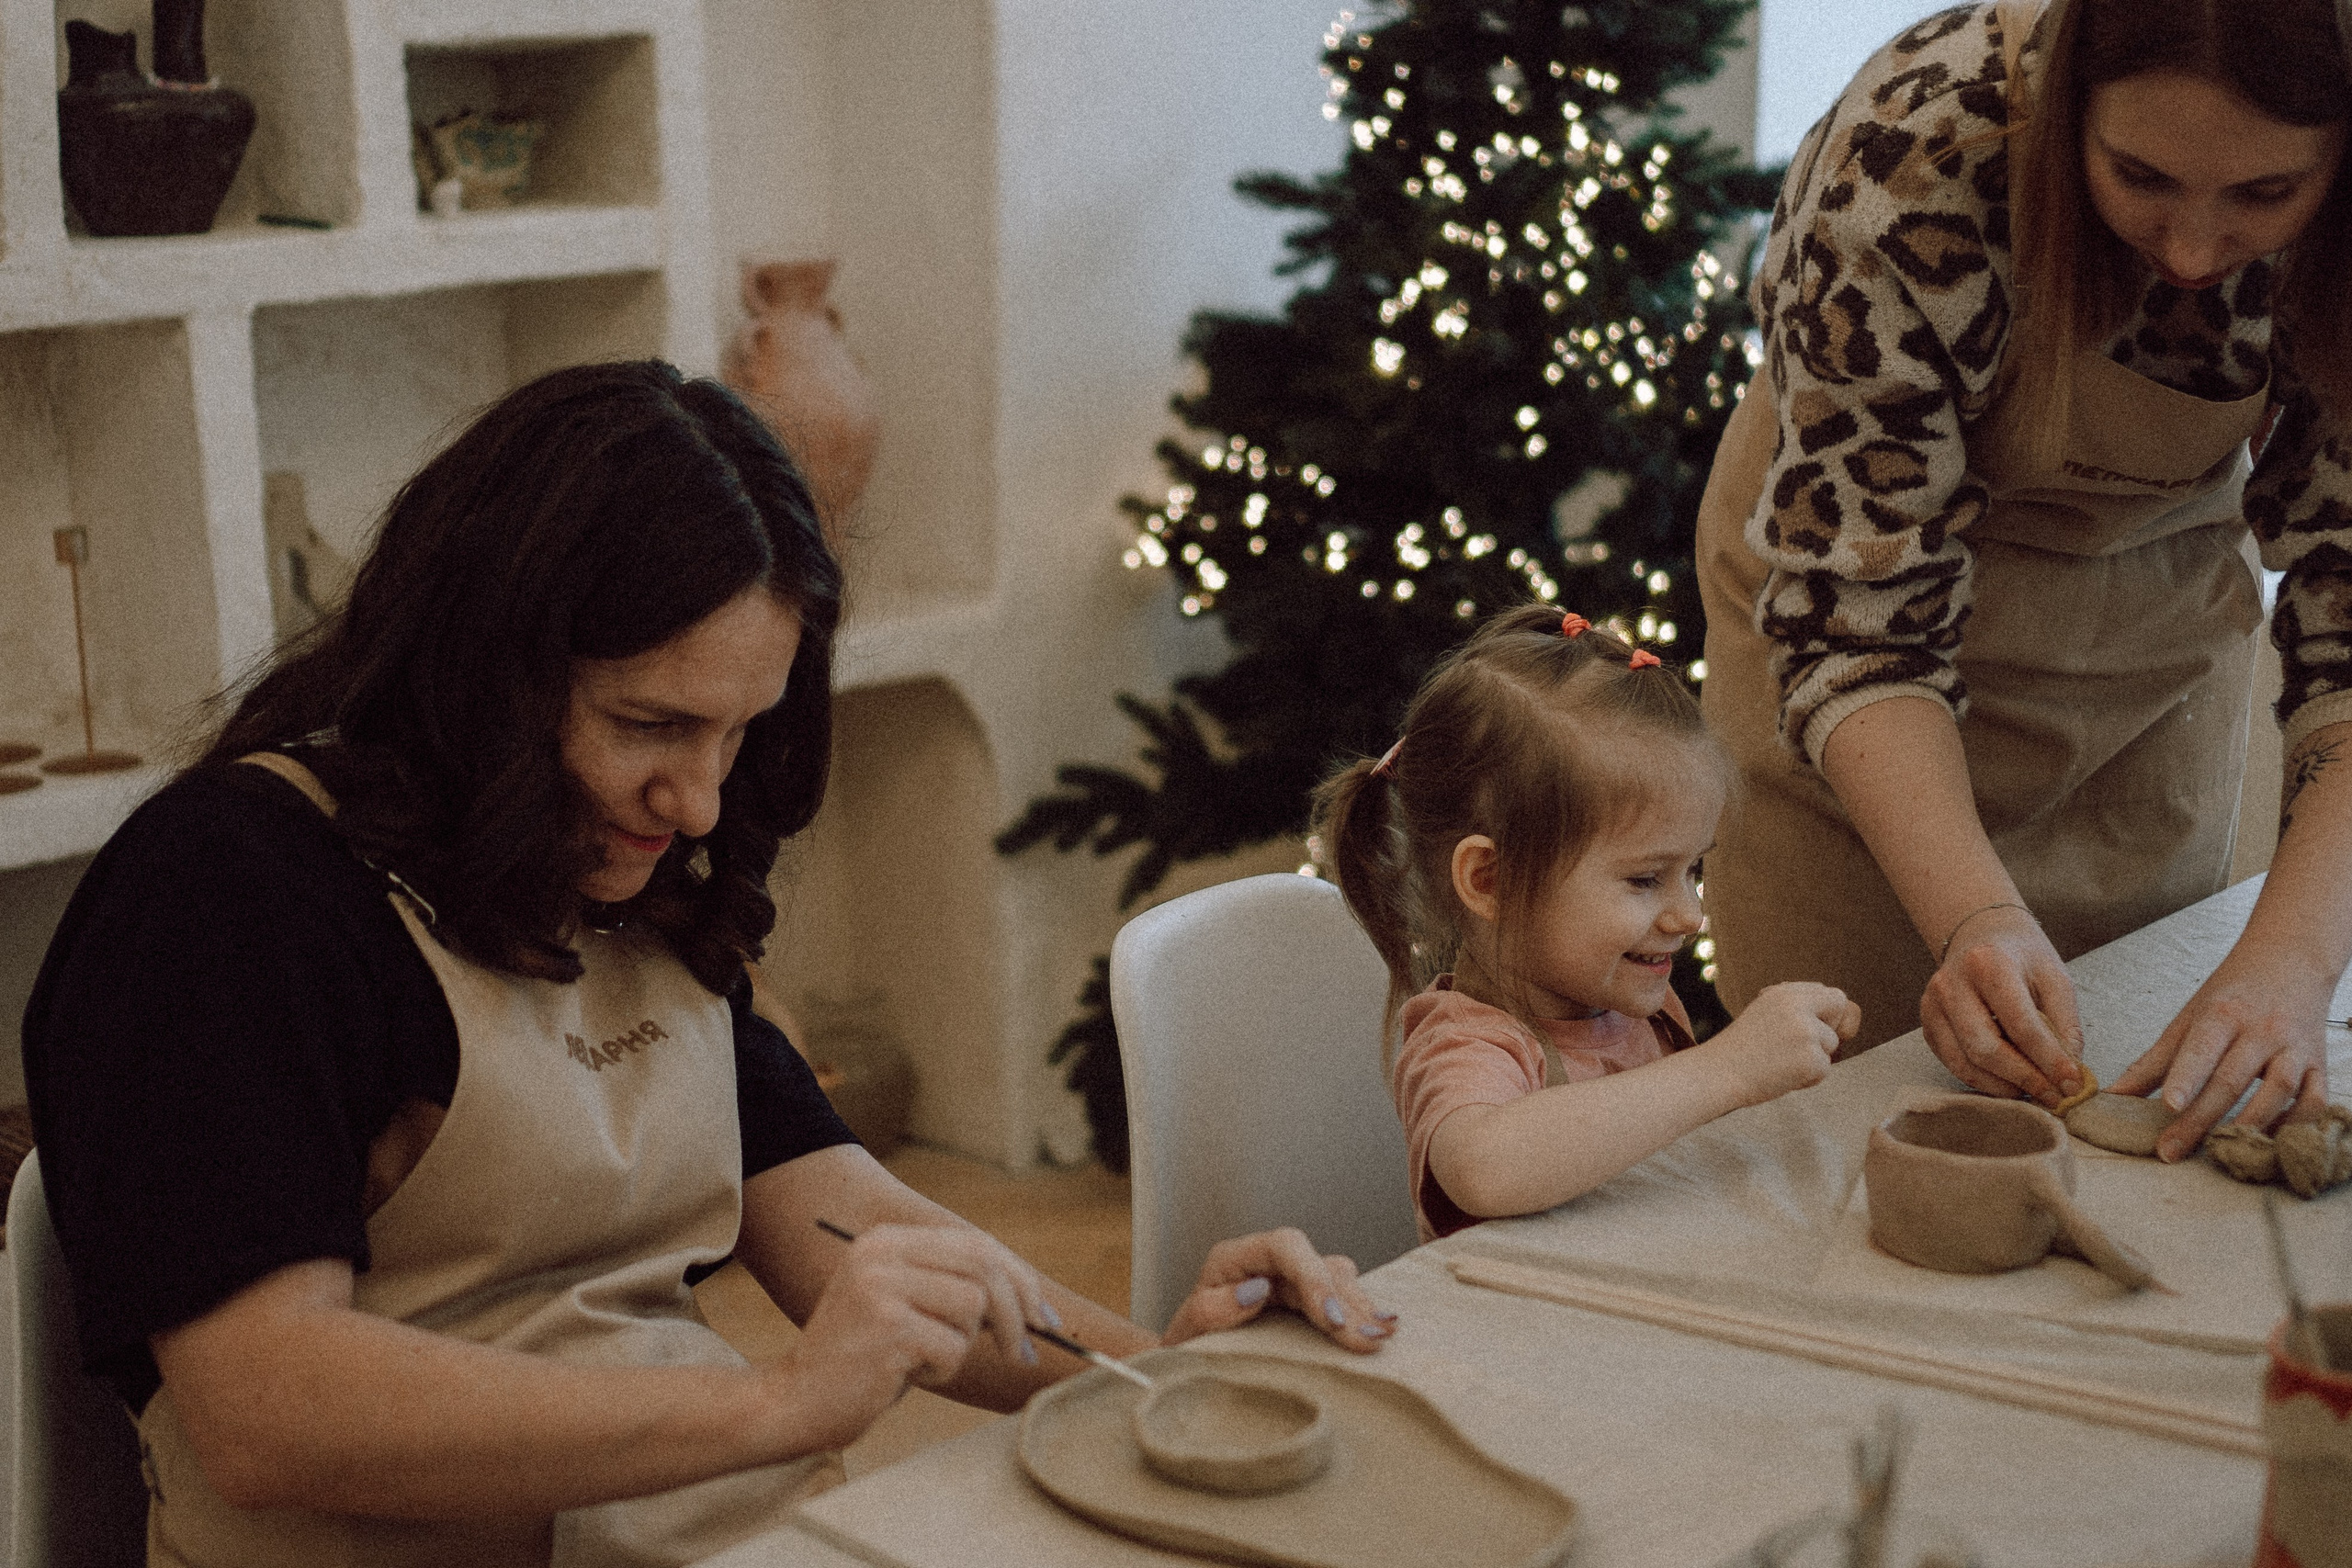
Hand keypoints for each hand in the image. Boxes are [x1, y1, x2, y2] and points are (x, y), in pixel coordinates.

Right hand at [782, 1225, 1051, 1447]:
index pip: (977, 1244)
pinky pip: (951, 1348)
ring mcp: (882, 1286)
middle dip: (1015, 1313)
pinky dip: (940, 1371)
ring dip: (961, 1347)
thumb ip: (952, 1288)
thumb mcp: (906, 1307)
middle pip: (984, 1268)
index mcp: (888, 1240)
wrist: (795, 1402)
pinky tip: (903, 1376)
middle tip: (1022, 1353)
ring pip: (973, 1308)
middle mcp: (883, 1252)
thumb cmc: (861, 1363)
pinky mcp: (887, 1326)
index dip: (1020, 1280)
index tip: (1042, 1317)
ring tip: (923, 1361)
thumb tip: (1031, 1299)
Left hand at [1160, 1228, 1392, 1352]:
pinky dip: (1361, 1311)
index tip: (1330, 1319)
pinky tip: (1383, 1325)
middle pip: (1318, 1263)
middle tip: (1368, 1338)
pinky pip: (1341, 1296)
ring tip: (1383, 1334)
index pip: (1284, 1246)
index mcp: (1235, 1257)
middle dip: (1345, 1301)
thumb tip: (1259, 1289)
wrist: (1185, 1363)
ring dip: (1360, 1306)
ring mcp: (1289, 1280)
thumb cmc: (1185, 1345)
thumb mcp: (1188, 1330)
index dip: (1313, 1277)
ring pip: (1336, 1278)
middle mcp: (1268, 1262)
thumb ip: (1213, 1307)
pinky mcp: (1306, 1301)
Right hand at [1708, 981, 1853, 1104]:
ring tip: (1781, 1062)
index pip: (1830, 994)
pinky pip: (1825, 1070)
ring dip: (1814, 1057)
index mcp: (1785, 993)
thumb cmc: (1740, 1049)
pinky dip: (1808, 1078)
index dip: (1826, 1012)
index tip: (1809, 1027)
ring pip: (1831, 1044)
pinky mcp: (1811, 1060)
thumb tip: (1843, 1008)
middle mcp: (1798, 1007)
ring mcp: (1806, 1033)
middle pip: (1841, 1008)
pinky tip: (1781, 1076)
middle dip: (1830, 1026)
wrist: (1718, 1073)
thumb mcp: (1765, 1012)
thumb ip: (1797, 1007)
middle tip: (1801, 1045)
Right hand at [1920, 906, 2083, 1105]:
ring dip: (2003, 1086)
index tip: (2072, 1085)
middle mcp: (1951, 984)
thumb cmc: (2022, 957)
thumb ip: (2065, 1025)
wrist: (1981, 935)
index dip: (2049, 1060)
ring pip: (1965, 1063)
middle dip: (2024, 1079)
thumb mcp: (2055, 978)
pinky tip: (2009, 1082)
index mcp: (1988, 964)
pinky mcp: (1927, 1024)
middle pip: (1985, 1049)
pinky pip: (1953, 1064)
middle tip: (2054, 1097)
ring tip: (2034, 1092)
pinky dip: (1984, 1081)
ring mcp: (1932, 1005)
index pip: (2020, 1024)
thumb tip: (2070, 1074)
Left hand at [2110, 943, 2332, 1162]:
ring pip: (2278, 1092)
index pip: (2202, 1048)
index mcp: (2223, 1013)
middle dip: (2199, 1119)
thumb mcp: (2188, 1018)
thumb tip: (2113, 1096)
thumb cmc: (2232, 994)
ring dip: (2249, 1125)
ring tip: (2219, 1151)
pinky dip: (2295, 1124)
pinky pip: (2314, 1101)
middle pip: (2231, 1080)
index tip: (2169, 1105)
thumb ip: (2153, 1061)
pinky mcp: (2319, 1064)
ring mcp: (2294, 1047)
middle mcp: (2262, 1030)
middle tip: (2170, 1150)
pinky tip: (2268, 1139)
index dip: (2186, 1077)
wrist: (2291, 960)